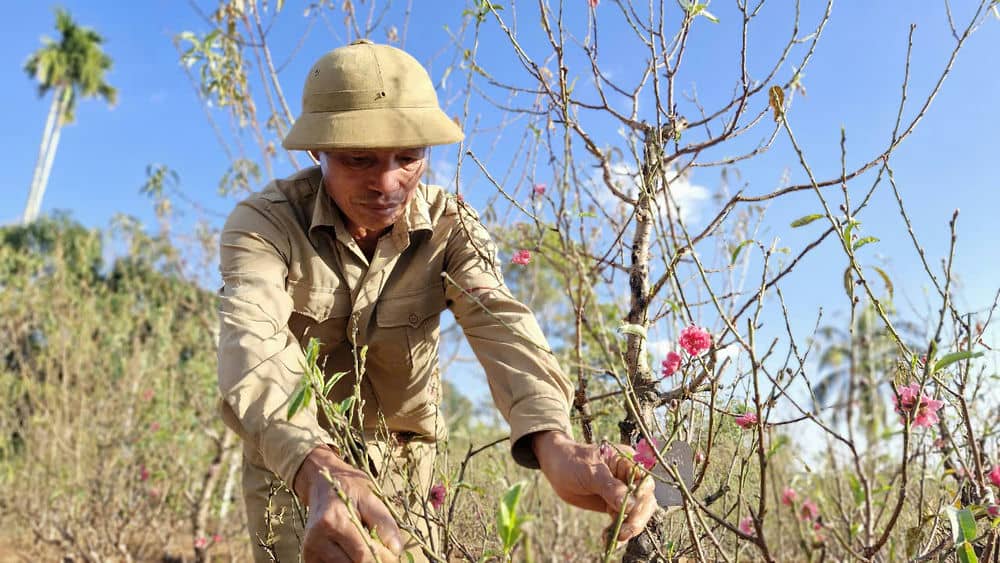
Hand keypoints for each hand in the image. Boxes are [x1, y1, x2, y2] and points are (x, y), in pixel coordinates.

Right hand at [293, 446, 402, 561]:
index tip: (395, 557)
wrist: (320, 485)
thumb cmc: (349, 489)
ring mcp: (310, 551)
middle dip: (372, 562)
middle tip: (384, 554)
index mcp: (333, 521)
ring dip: (360, 562)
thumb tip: (396, 550)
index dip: (382, 558)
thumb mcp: (370, 498)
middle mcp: (316, 539)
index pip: (362, 553)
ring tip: (368, 549)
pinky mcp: (309, 558)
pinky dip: (348, 562)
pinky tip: (352, 551)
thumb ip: (384, 524)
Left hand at [531, 431, 655, 541]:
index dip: (642, 499)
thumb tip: (631, 505)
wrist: (556, 467)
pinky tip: (607, 538)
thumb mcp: (590, 472)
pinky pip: (622, 521)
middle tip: (624, 532)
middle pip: (644, 501)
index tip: (631, 512)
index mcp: (628, 463)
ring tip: (615, 538)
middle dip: (637, 518)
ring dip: (628, 528)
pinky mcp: (614, 506)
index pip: (645, 483)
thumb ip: (610, 487)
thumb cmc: (572, 461)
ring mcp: (623, 493)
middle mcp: (630, 478)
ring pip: (635, 514)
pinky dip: (618, 531)